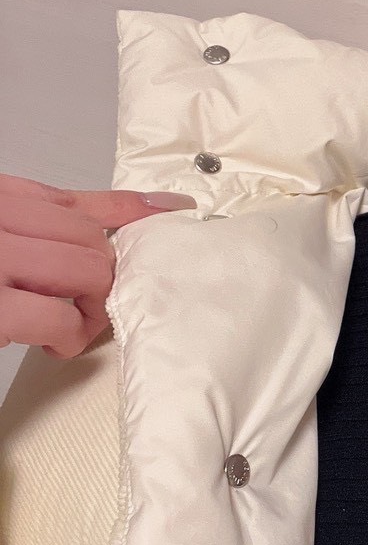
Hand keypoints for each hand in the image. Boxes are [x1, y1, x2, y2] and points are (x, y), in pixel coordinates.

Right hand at [0, 174, 195, 359]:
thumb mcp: (1, 235)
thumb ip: (41, 229)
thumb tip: (102, 233)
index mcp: (3, 200)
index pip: (78, 202)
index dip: (130, 209)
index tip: (174, 209)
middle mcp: (2, 220)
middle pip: (92, 238)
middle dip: (104, 279)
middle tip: (87, 308)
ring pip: (90, 271)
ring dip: (92, 311)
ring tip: (67, 331)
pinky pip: (60, 317)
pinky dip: (69, 338)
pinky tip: (53, 344)